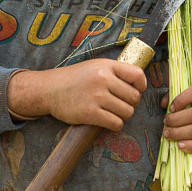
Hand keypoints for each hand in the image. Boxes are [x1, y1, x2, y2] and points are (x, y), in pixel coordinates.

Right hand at [7, 59, 146, 130]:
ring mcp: (97, 97)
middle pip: (134, 97)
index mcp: (106, 66)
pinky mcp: (90, 114)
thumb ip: (115, 72)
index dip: (141, 85)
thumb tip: (138, 84)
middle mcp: (103, 80)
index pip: (137, 75)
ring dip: (123, 115)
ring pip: (127, 112)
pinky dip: (115, 124)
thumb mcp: (95, 67)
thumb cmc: (75, 78)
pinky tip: (107, 120)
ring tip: (112, 112)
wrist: (49, 89)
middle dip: (130, 103)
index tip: (136, 90)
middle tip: (119, 104)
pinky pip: (115, 123)